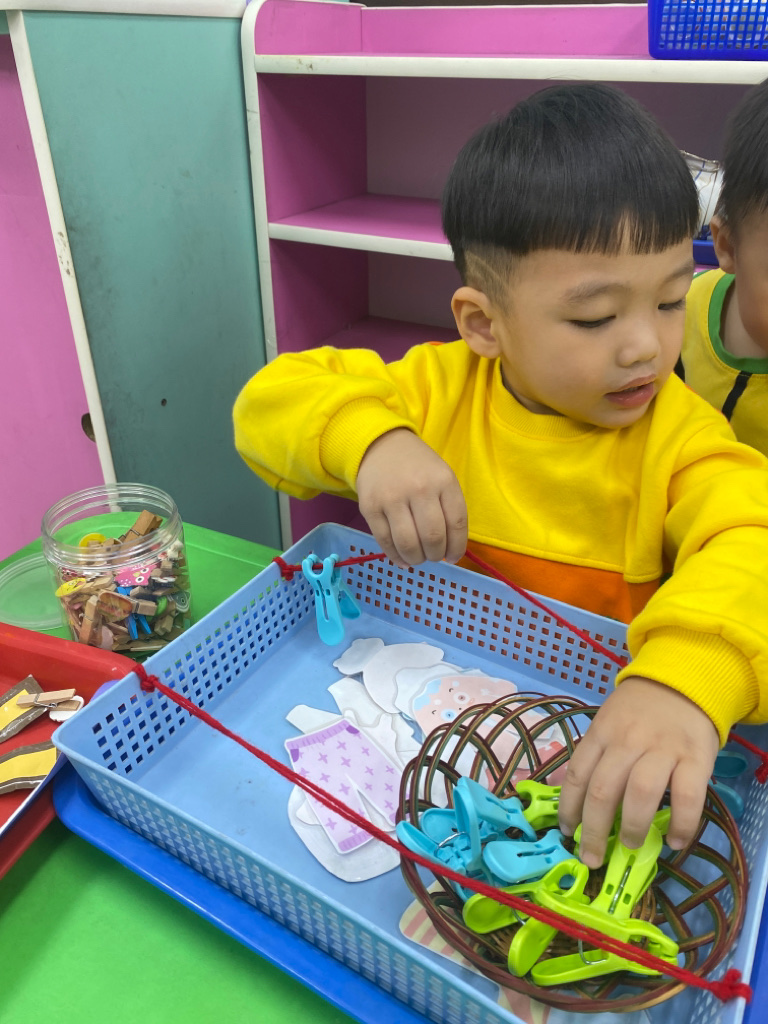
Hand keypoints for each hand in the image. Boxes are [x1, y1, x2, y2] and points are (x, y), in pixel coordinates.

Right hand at [356, 429, 467, 567]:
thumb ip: (448, 508)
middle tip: (433, 556)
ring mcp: (392, 498)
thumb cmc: (417, 466)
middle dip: (435, 555)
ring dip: (416, 559)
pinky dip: (395, 556)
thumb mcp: (442, 477)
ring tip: (418, 558)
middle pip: (433, 537)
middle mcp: (419, 488)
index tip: (453, 557)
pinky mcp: (370, 507)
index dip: (457, 547)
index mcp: (443, 481)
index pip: (457, 523)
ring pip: (408, 543)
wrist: (381, 446)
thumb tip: (449, 551)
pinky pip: (384, 541)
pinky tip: (402, 559)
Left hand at [558, 676, 718, 867]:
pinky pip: (687, 797)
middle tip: (592, 857)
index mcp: (601, 733)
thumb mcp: (608, 722)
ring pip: (640, 794)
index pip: (577, 774)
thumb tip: (578, 802)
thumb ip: (597, 755)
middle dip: (594, 831)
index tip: (567, 833)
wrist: (683, 680)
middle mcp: (627, 741)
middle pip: (604, 790)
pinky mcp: (694, 758)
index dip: (569, 809)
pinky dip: (681, 824)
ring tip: (630, 847)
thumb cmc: (639, 710)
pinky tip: (674, 841)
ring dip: (633, 828)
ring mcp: (662, 749)